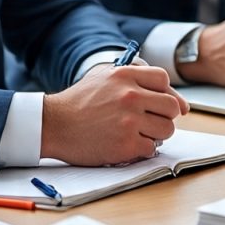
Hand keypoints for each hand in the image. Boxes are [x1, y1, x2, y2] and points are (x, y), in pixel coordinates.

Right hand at [41, 63, 188, 164]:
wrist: (53, 124)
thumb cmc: (79, 102)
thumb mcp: (103, 76)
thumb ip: (134, 76)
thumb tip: (171, 94)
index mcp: (125, 75)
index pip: (163, 80)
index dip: (166, 93)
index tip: (164, 104)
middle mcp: (130, 96)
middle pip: (171, 107)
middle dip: (164, 115)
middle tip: (150, 121)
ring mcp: (128, 121)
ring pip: (167, 129)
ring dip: (156, 134)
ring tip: (138, 133)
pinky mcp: (125, 145)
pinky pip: (152, 148)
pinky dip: (142, 149)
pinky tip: (127, 144)